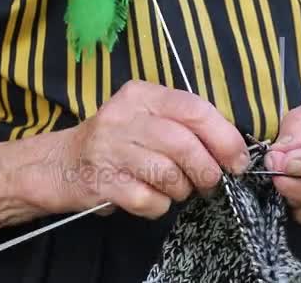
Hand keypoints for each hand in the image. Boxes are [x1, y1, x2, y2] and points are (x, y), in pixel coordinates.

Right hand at [37, 80, 248, 218]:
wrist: (63, 163)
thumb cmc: (120, 142)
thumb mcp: (148, 118)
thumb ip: (186, 125)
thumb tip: (234, 151)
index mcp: (142, 95)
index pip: (194, 109)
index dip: (225, 138)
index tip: (238, 160)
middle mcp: (124, 117)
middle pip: (183, 145)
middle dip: (207, 170)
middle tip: (209, 182)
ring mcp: (110, 150)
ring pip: (169, 175)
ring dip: (183, 189)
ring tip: (176, 188)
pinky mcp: (103, 182)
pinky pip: (151, 200)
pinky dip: (160, 206)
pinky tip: (152, 198)